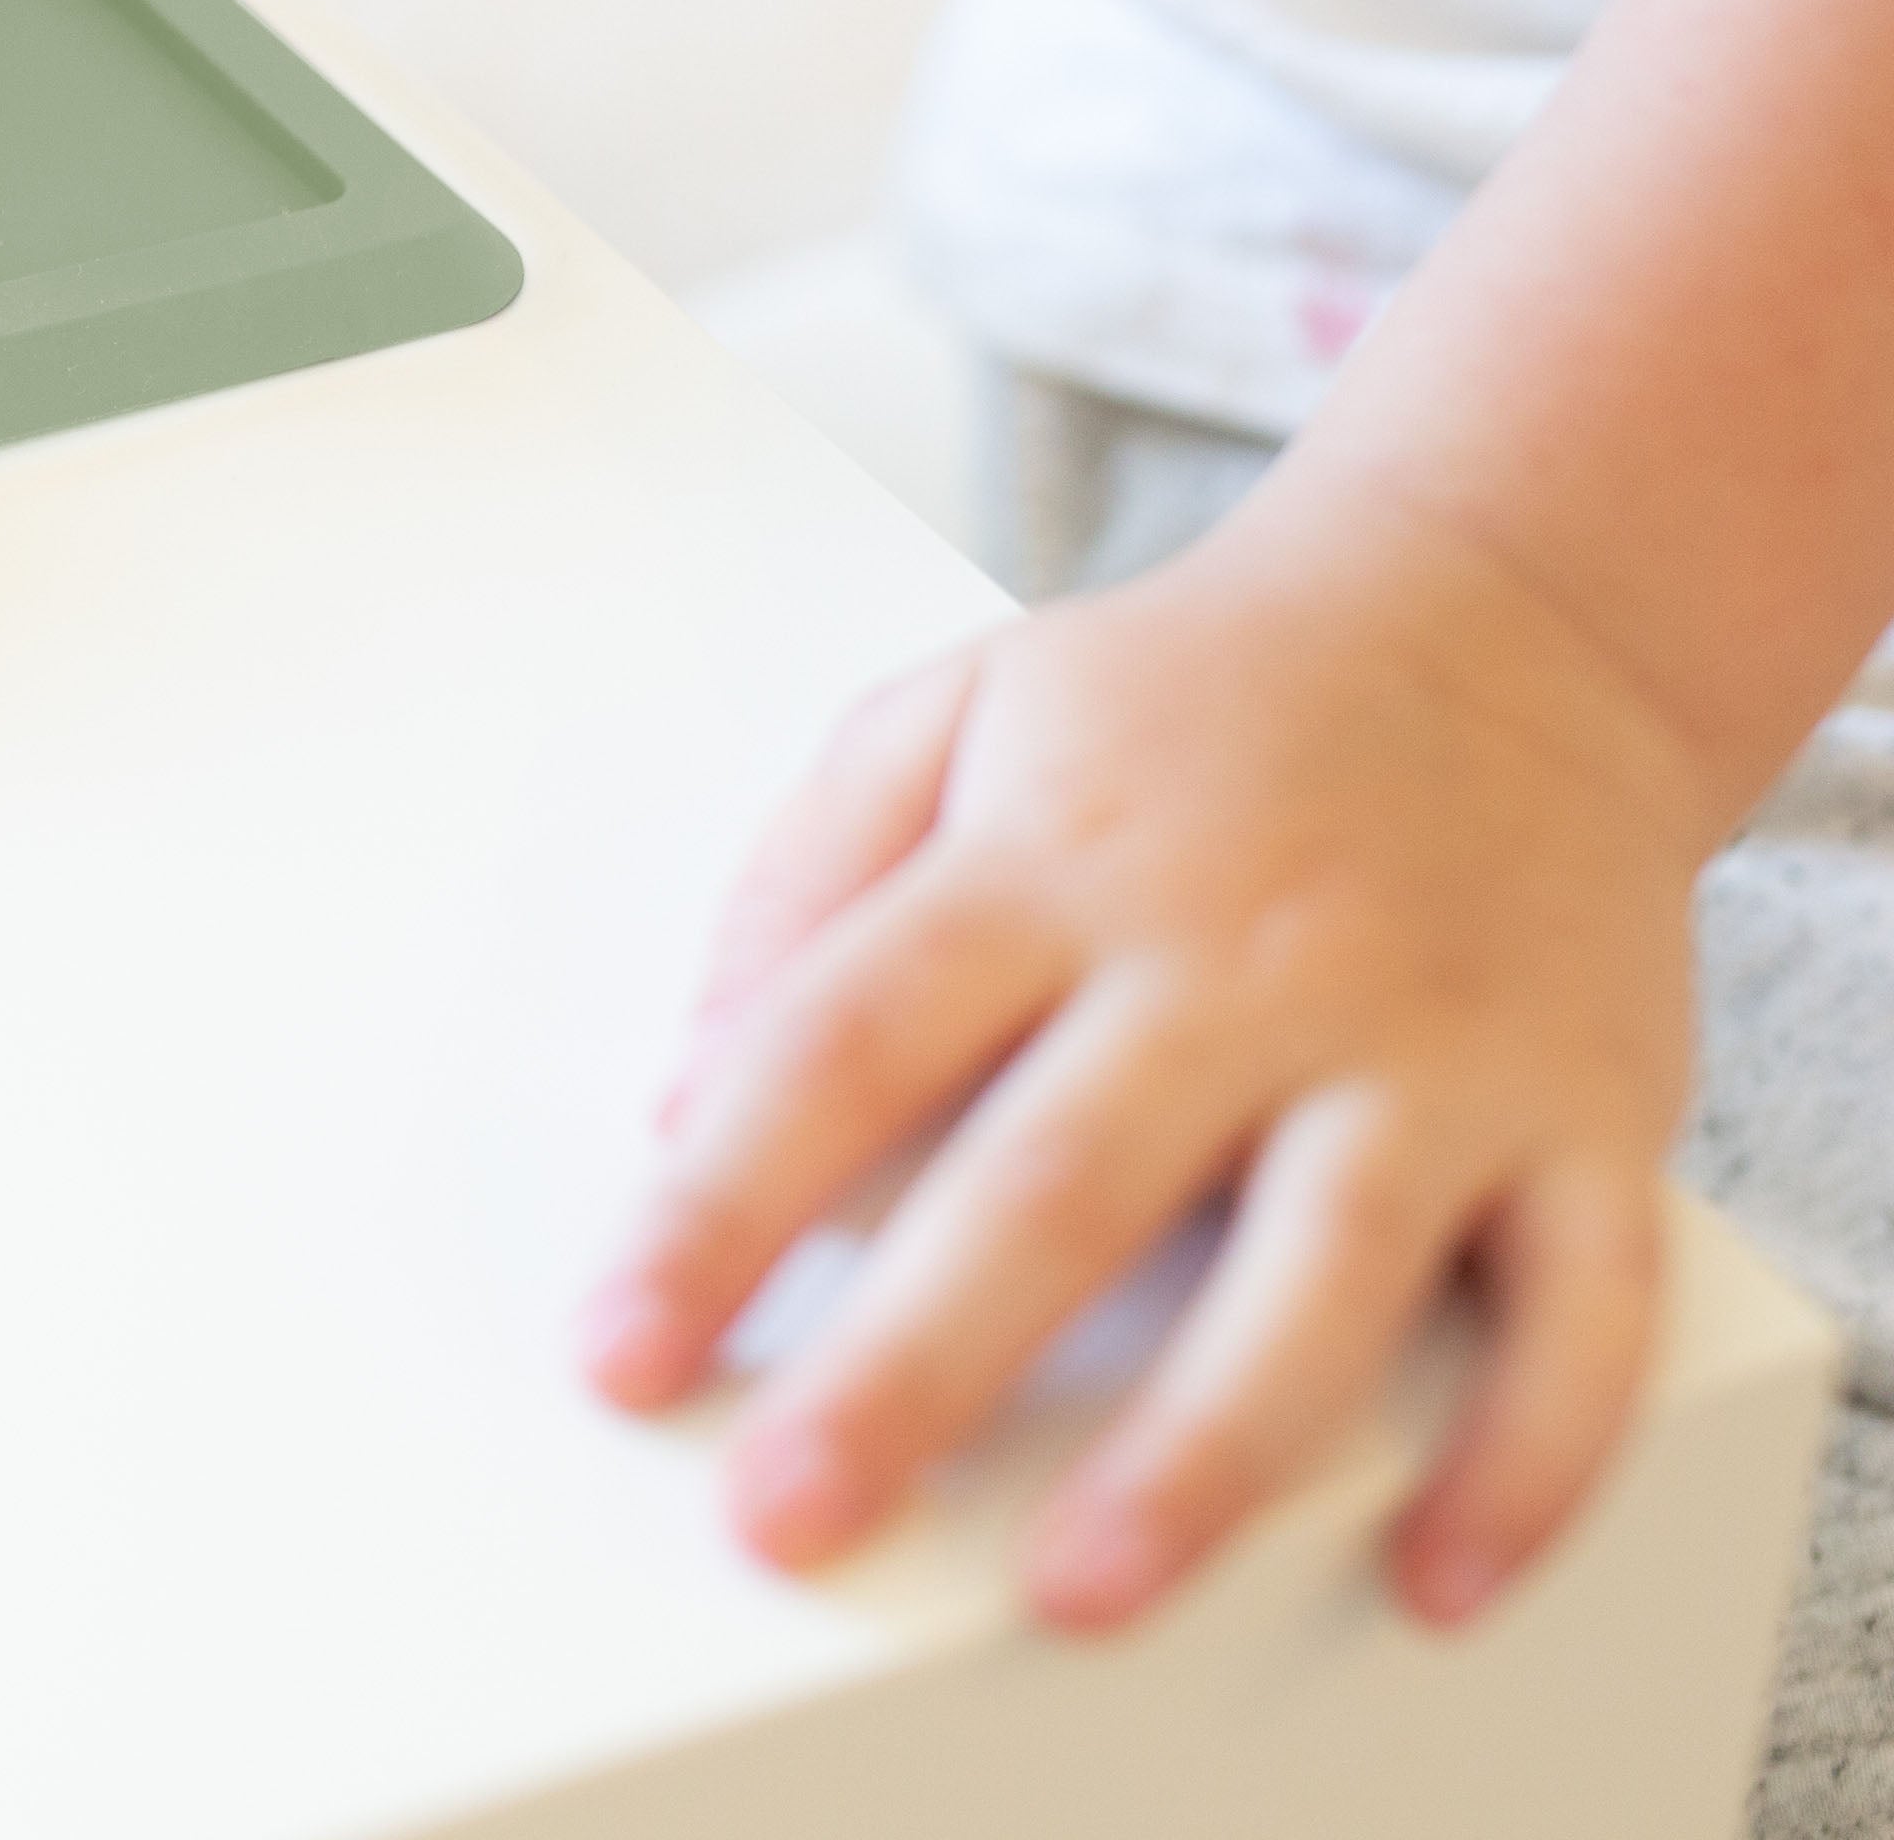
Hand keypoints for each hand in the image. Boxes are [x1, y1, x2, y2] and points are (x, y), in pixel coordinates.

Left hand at [581, 482, 1719, 1629]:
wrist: (1507, 615)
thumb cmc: (1197, 702)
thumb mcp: (956, 713)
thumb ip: (804, 886)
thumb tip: (686, 1092)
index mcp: (1050, 859)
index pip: (841, 1045)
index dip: (717, 1209)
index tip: (621, 1350)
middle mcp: (1236, 956)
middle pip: (1051, 1185)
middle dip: (909, 1370)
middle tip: (790, 1514)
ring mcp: (1424, 1042)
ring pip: (1316, 1273)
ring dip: (1197, 1451)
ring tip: (1079, 1593)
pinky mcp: (1588, 1109)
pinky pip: (1574, 1308)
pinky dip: (1524, 1458)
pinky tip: (1434, 1576)